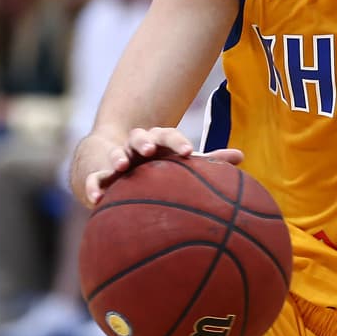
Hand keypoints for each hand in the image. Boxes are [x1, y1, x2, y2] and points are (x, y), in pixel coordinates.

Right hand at [75, 127, 242, 205]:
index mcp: (158, 142)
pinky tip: (97, 198)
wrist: (115, 163)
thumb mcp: (179, 162)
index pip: (168, 136)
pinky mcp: (98, 175)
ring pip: (116, 154)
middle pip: (140, 138)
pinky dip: (94, 187)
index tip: (189, 152)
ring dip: (118, 157)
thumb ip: (209, 159)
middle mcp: (136, 147)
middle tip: (150, 149)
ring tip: (121, 165)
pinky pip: (94, 180)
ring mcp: (116, 160)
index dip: (178, 142)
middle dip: (145, 142)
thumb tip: (242, 155)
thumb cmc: (158, 165)